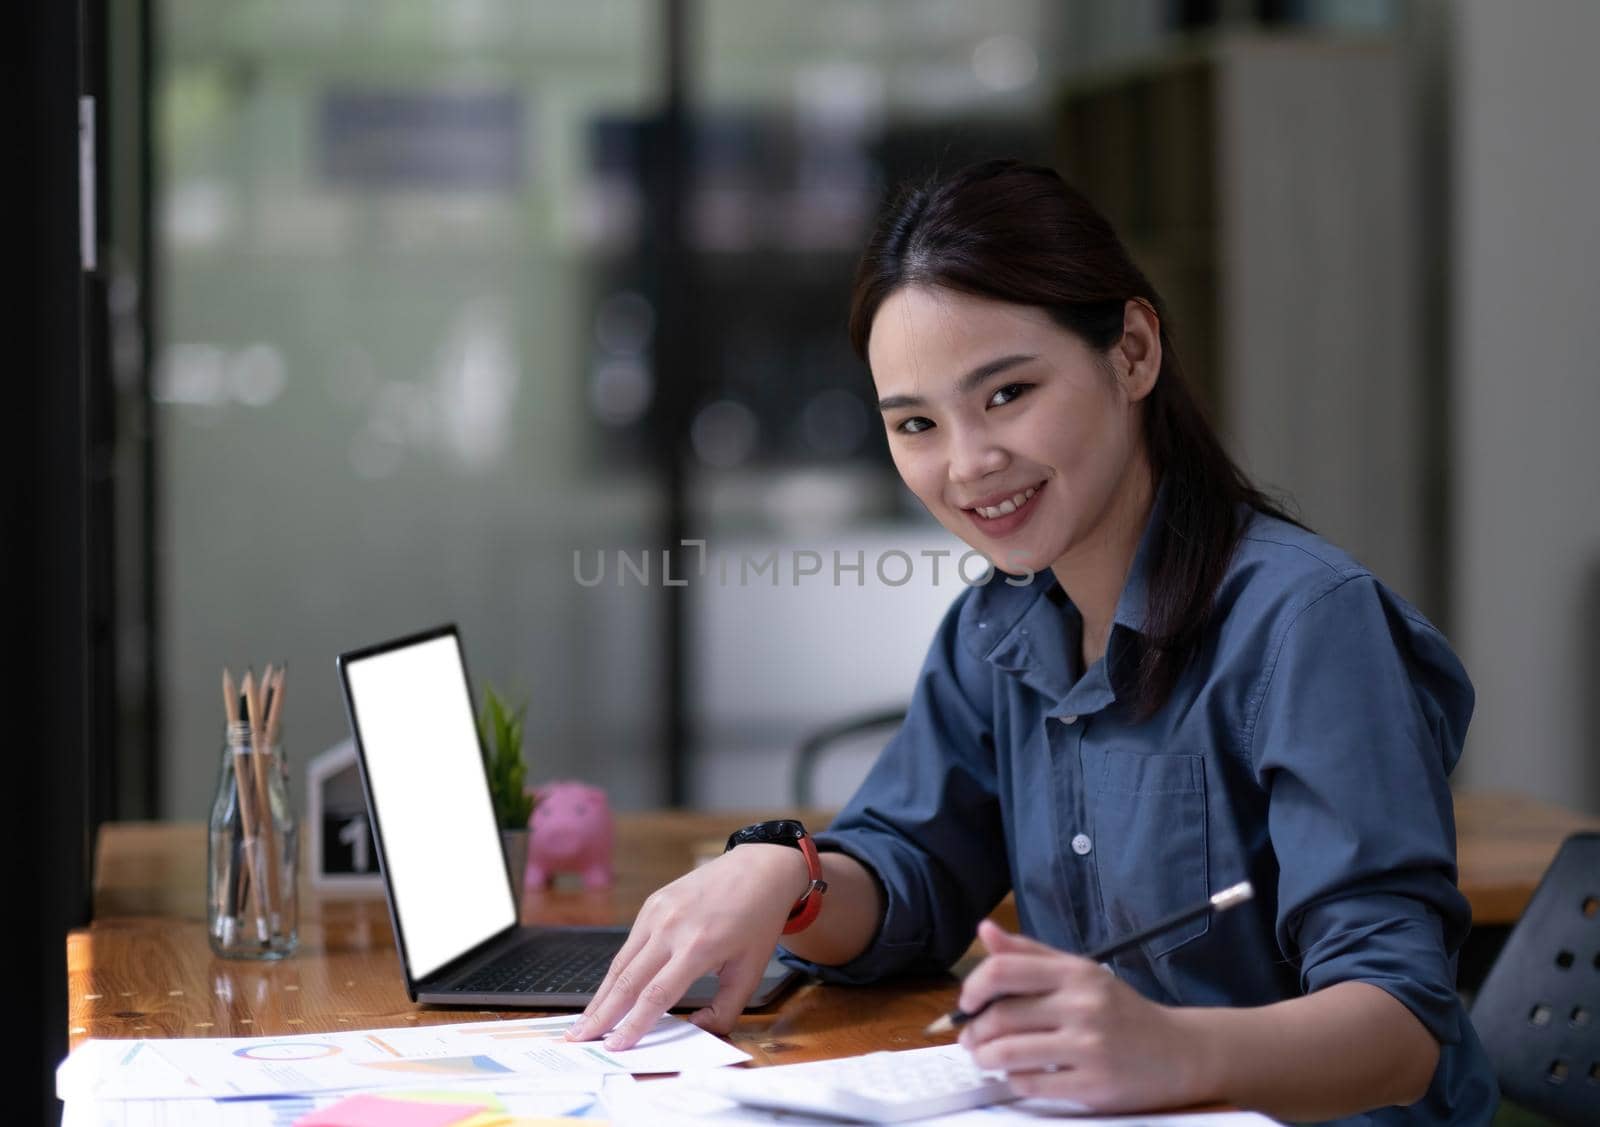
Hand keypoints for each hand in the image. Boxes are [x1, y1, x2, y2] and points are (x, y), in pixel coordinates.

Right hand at [564, 844, 807, 1049]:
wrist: (758, 867)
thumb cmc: (758, 921)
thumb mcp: (752, 970)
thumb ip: (725, 1008)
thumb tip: (695, 1029)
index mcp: (699, 947)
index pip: (656, 995)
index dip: (633, 1024)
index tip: (615, 1046)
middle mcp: (671, 928)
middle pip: (628, 980)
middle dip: (601, 1014)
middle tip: (578, 1038)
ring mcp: (658, 912)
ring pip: (621, 962)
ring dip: (600, 994)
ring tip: (584, 1021)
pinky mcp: (652, 903)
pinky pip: (629, 944)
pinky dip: (616, 971)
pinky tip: (607, 991)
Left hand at [956, 920, 1208, 1111]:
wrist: (1178, 1053)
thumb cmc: (1119, 1011)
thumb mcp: (1080, 972)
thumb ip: (1029, 954)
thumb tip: (985, 930)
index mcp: (1075, 973)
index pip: (1004, 970)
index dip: (973, 987)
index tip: (967, 1001)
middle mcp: (1082, 1006)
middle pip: (1001, 1016)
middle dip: (973, 1031)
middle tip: (969, 1038)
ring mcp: (1088, 1047)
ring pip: (1009, 1053)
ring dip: (985, 1058)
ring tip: (985, 1058)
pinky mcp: (1092, 1085)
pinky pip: (1031, 1084)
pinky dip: (1013, 1081)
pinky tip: (1017, 1075)